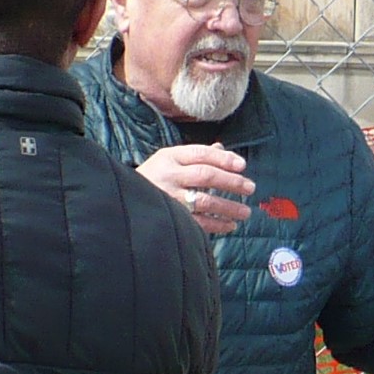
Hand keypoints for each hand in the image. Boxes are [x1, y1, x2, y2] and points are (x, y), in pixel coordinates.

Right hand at [136, 143, 254, 234]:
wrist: (122, 200)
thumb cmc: (153, 177)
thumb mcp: (169, 160)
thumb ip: (196, 156)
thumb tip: (222, 148)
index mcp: (169, 157)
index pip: (201, 154)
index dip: (224, 158)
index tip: (242, 165)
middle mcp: (168, 175)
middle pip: (206, 175)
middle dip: (232, 182)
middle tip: (250, 187)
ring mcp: (169, 198)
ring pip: (205, 201)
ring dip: (229, 206)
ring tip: (246, 211)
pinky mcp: (170, 217)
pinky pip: (198, 222)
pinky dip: (217, 224)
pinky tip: (230, 225)